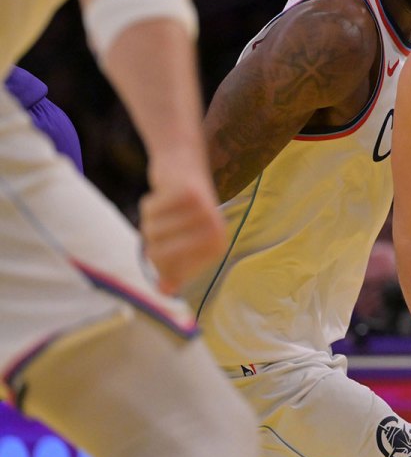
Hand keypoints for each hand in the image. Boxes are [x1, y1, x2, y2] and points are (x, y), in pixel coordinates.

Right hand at [140, 159, 226, 293]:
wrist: (185, 165)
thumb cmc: (182, 212)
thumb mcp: (181, 241)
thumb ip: (173, 268)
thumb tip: (164, 291)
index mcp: (216, 248)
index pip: (171, 272)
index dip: (157, 263)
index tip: (162, 248)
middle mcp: (214, 231)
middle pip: (158, 253)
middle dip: (150, 241)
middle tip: (159, 227)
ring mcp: (203, 211)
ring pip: (152, 230)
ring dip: (149, 220)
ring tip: (164, 211)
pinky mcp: (189, 192)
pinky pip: (151, 209)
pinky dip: (150, 203)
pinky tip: (163, 195)